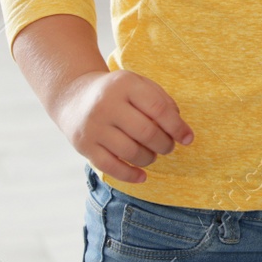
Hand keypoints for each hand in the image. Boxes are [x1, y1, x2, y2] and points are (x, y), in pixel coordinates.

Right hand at [55, 69, 193, 182]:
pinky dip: (129, 175)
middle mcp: (107, 105)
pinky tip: (142, 177)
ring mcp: (93, 127)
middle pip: (146, 133)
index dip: (177, 127)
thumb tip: (180, 129)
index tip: (188, 139)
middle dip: (164, 144)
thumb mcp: (139, 84)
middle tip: (169, 147)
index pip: (158, 109)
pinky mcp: (83, 146)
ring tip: (153, 155)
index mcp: (126, 85)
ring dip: (149, 159)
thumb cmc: (117, 92)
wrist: (73, 97)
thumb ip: (161, 101)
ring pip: (130, 152)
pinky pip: (110, 167)